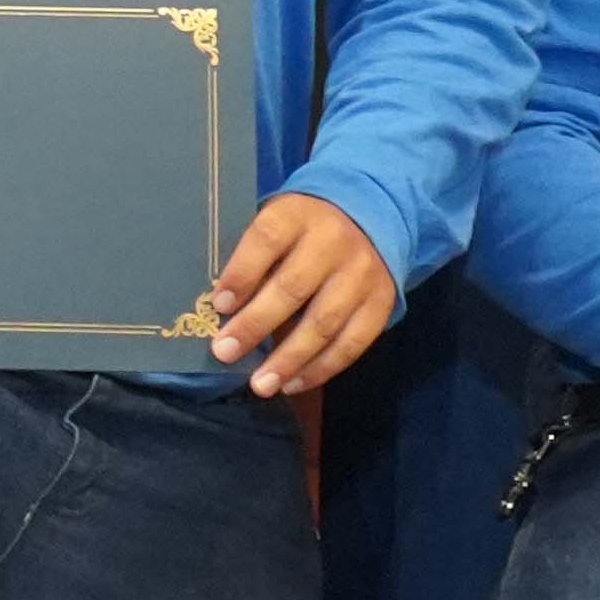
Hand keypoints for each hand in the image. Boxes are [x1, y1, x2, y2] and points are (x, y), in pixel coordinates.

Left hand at [202, 193, 397, 397]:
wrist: (367, 220)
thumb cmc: (301, 230)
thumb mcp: (275, 224)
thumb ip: (251, 257)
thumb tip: (218, 310)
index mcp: (297, 215)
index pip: (267, 241)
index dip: (242, 274)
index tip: (218, 305)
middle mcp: (334, 242)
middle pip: (293, 287)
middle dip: (255, 324)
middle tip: (225, 352)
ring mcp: (362, 274)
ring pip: (324, 322)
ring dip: (288, 359)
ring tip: (260, 385)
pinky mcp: (381, 303)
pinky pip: (352, 343)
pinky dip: (320, 369)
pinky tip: (292, 384)